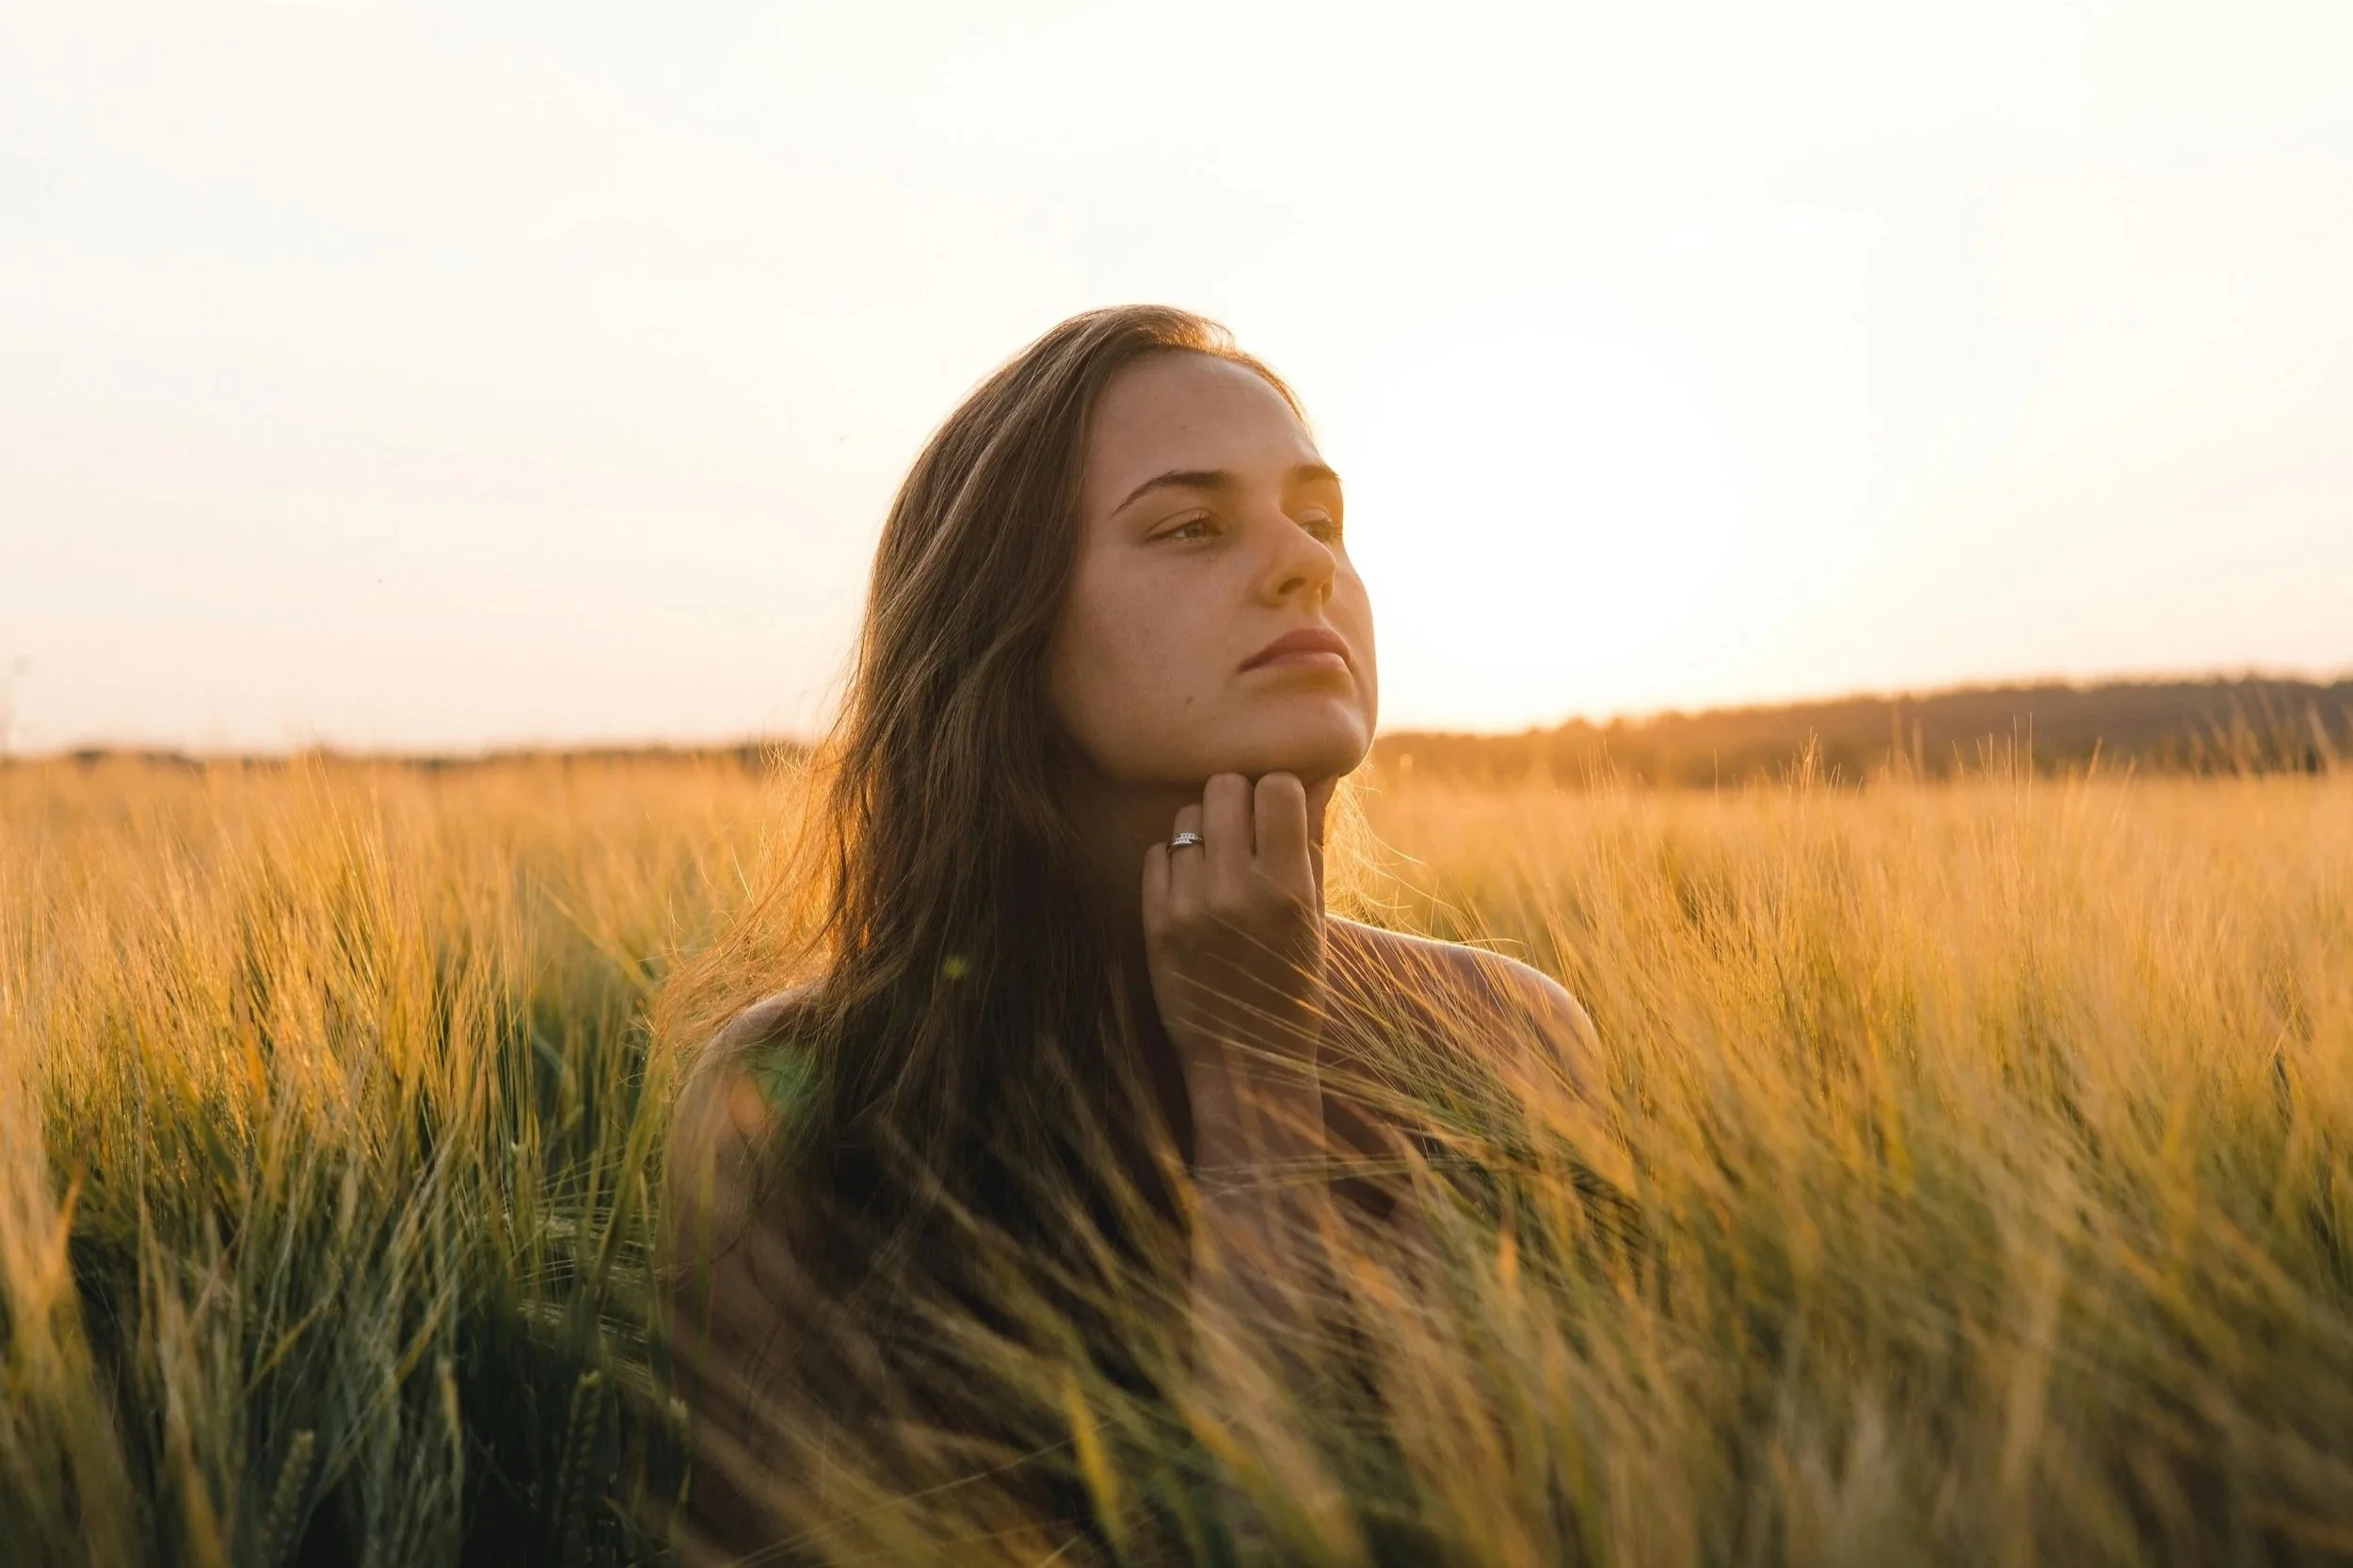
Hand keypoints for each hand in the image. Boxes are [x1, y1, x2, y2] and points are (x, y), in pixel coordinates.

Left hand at [1140, 772, 1334, 1107]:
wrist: (1246, 1061)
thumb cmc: (1293, 983)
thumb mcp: (1316, 918)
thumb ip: (1310, 845)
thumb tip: (1317, 775)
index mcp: (1289, 888)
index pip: (1275, 787)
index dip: (1278, 790)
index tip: (1279, 809)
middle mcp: (1237, 892)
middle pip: (1224, 787)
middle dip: (1238, 800)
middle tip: (1246, 829)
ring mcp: (1190, 907)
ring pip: (1186, 817)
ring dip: (1205, 830)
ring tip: (1219, 863)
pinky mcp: (1155, 923)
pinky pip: (1157, 853)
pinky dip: (1175, 862)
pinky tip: (1194, 889)